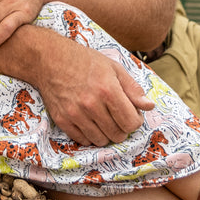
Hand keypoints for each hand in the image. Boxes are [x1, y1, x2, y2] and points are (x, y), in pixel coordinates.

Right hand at [36, 40, 153, 145]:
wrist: (50, 59)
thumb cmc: (84, 61)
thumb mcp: (113, 68)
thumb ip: (133, 89)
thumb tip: (149, 106)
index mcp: (108, 90)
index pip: (131, 123)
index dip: (135, 120)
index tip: (131, 114)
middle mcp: (91, 104)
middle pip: (118, 135)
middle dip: (121, 128)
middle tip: (117, 116)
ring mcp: (75, 114)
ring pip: (101, 140)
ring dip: (106, 133)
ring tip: (103, 119)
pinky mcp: (62, 120)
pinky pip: (83, 140)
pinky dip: (89, 135)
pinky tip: (89, 121)